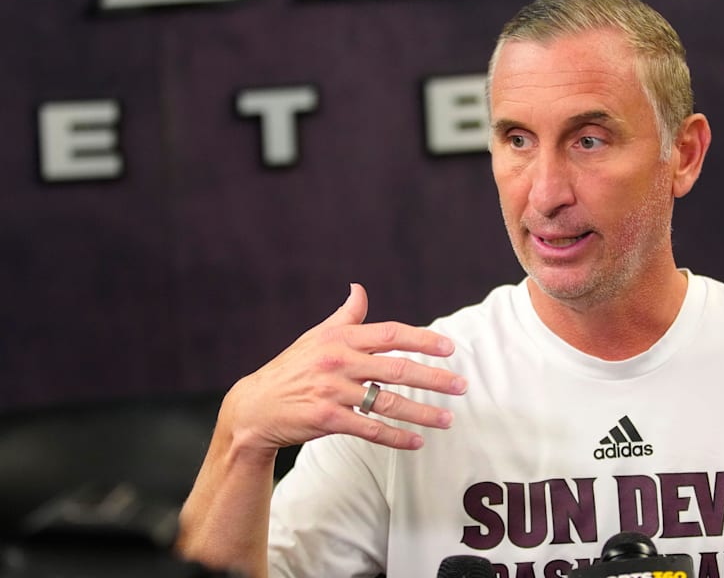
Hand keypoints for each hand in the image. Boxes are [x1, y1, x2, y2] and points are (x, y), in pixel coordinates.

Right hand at [222, 283, 465, 452]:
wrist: (255, 407)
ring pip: (388, 402)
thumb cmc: (291, 369)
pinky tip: (416, 443)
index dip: (423, 339)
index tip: (449, 348)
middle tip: (461, 386)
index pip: (391, 334)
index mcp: (340, 338)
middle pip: (398, 369)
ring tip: (448, 419)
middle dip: (434, 378)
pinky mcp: (327, 418)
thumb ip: (345, 317)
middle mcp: (339, 361)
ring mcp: (333, 391)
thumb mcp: (316, 337)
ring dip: (422, 413)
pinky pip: (370, 429)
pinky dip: (395, 437)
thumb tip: (359, 288)